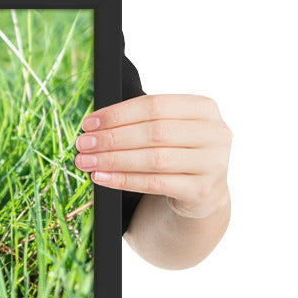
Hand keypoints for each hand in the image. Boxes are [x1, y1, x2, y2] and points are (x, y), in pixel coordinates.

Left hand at [73, 94, 231, 219]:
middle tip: (83, 144)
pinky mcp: (203, 190)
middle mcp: (215, 133)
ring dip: (113, 160)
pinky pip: (155, 184)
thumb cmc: (175, 153)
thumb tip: (93, 125)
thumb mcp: (166, 130)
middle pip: (154, 132)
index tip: (88, 123)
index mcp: (204, 108)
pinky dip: (123, 180)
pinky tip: (101, 178)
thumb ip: (140, 121)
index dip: (118, 114)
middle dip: (112, 138)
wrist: (201, 192)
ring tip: (86, 162)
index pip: (154, 105)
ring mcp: (213, 163)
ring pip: (154, 159)